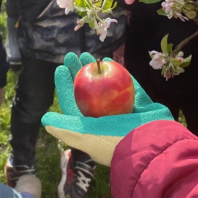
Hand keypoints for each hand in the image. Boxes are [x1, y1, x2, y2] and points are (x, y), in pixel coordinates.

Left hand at [42, 52, 172, 166]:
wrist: (153, 143)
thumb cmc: (114, 140)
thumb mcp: (85, 135)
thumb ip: (65, 126)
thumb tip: (45, 119)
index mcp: (91, 130)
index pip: (73, 106)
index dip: (65, 88)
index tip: (60, 69)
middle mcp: (106, 122)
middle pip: (88, 93)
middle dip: (79, 74)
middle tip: (72, 56)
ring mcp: (125, 113)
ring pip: (107, 87)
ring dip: (96, 71)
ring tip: (89, 54)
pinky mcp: (141, 106)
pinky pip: (128, 86)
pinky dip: (119, 74)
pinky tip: (110, 61)